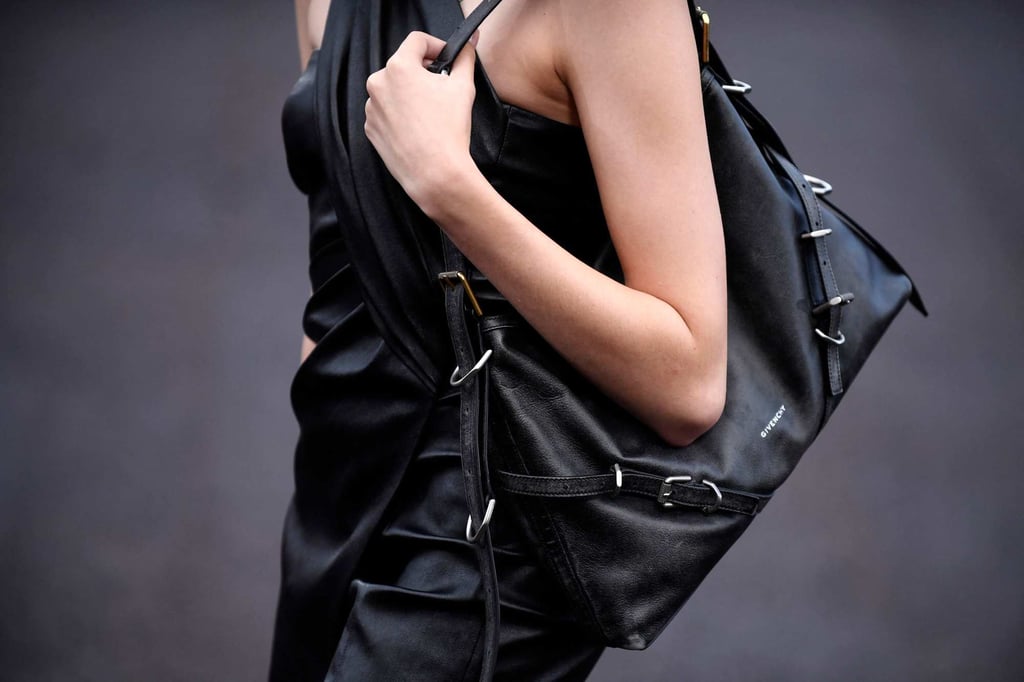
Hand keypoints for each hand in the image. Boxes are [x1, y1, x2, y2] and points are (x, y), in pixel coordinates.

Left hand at [364, 30, 478, 209]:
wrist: (434, 173)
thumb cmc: (448, 131)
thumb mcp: (463, 87)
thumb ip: (465, 59)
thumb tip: (469, 43)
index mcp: (399, 67)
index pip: (417, 41)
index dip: (436, 45)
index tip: (445, 57)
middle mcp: (379, 83)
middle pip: (404, 66)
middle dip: (423, 73)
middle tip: (442, 89)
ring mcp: (372, 107)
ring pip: (394, 90)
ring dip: (410, 94)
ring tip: (430, 114)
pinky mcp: (371, 128)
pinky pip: (386, 112)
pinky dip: (400, 115)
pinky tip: (417, 128)